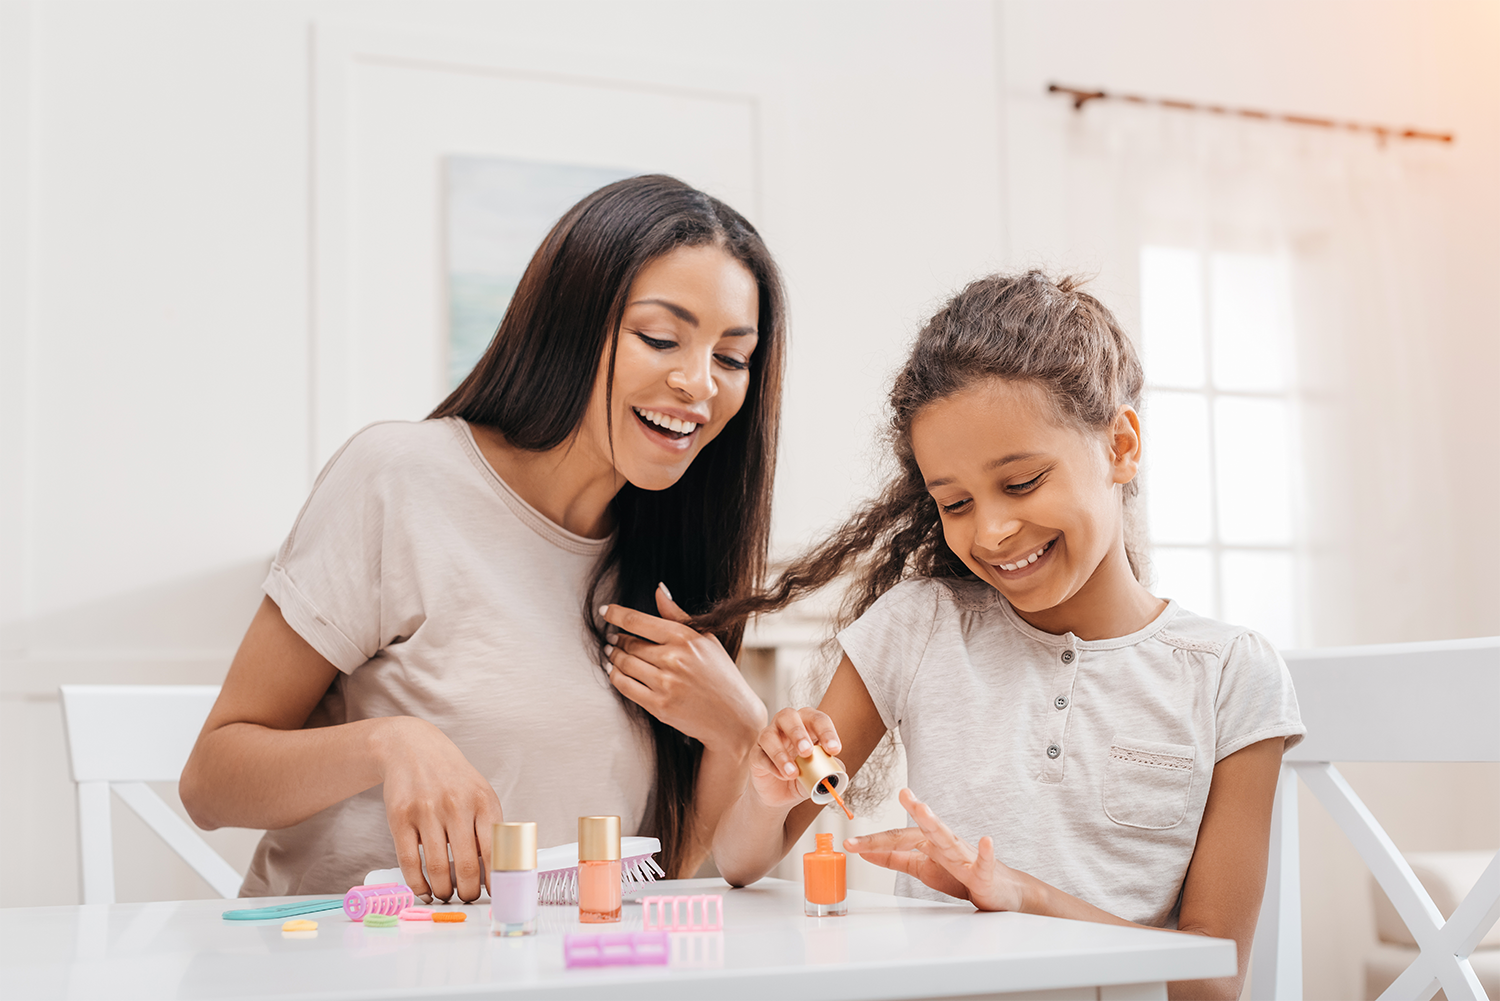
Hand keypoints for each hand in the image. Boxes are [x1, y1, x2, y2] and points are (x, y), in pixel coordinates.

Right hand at [375, 717, 503, 903]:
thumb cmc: (452, 777)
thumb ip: (488, 827)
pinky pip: (409, 862)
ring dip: (444, 891)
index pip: (494, 850)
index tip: (495, 895)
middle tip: (468, 899)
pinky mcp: (400, 817)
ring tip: (447, 896)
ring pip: (437, 867)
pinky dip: (418, 884)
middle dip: (468, 891)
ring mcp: (427, 811)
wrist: (413, 748)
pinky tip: (424, 891)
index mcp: (483, 801)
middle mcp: (456, 804)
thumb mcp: (479, 793)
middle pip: (465, 865)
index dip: (495, 879)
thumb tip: (496, 870)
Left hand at [601, 584, 765, 752]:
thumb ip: (678, 615)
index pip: (638, 621)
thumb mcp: (706, 639)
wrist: (734, 718)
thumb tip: (659, 590)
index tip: (605, 611)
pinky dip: (615, 676)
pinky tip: (614, 671)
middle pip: (629, 643)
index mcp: (684, 638)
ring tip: (610, 652)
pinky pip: (625, 686)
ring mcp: (665, 684)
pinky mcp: (659, 706)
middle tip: (611, 638)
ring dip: (612, 656)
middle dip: (616, 639)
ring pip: (624, 664)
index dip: (616, 614)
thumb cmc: (721, 675)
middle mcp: (673, 659)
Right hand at [747, 706, 842, 810]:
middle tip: (807, 752)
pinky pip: (760, 755)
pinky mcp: (755, 754)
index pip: (817, 719)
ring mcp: (768, 738)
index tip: (834, 749)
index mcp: (807, 725)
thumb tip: (837, 770)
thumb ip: (829, 769)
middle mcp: (785, 726)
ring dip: (781, 754)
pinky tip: (783, 776)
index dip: (827, 731)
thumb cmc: (803, 776)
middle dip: (798, 733)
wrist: (781, 796)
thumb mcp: (820, 774)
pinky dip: (772, 766)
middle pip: (788, 716)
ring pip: (768, 735)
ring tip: (794, 773)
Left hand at [844, 788, 1024, 911]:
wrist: (998, 891)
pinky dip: (986, 852)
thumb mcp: (922, 867)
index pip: (899, 838)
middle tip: (904, 793)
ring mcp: (966, 856)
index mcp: (930, 843)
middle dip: (916, 811)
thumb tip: (866, 850)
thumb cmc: (961, 875)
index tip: (850, 844)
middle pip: (926, 829)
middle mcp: (946, 844)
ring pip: (950, 838)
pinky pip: (985, 863)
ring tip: (926, 809)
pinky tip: (986, 841)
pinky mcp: (984, 873)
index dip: (874, 842)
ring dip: (938, 823)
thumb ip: (896, 858)